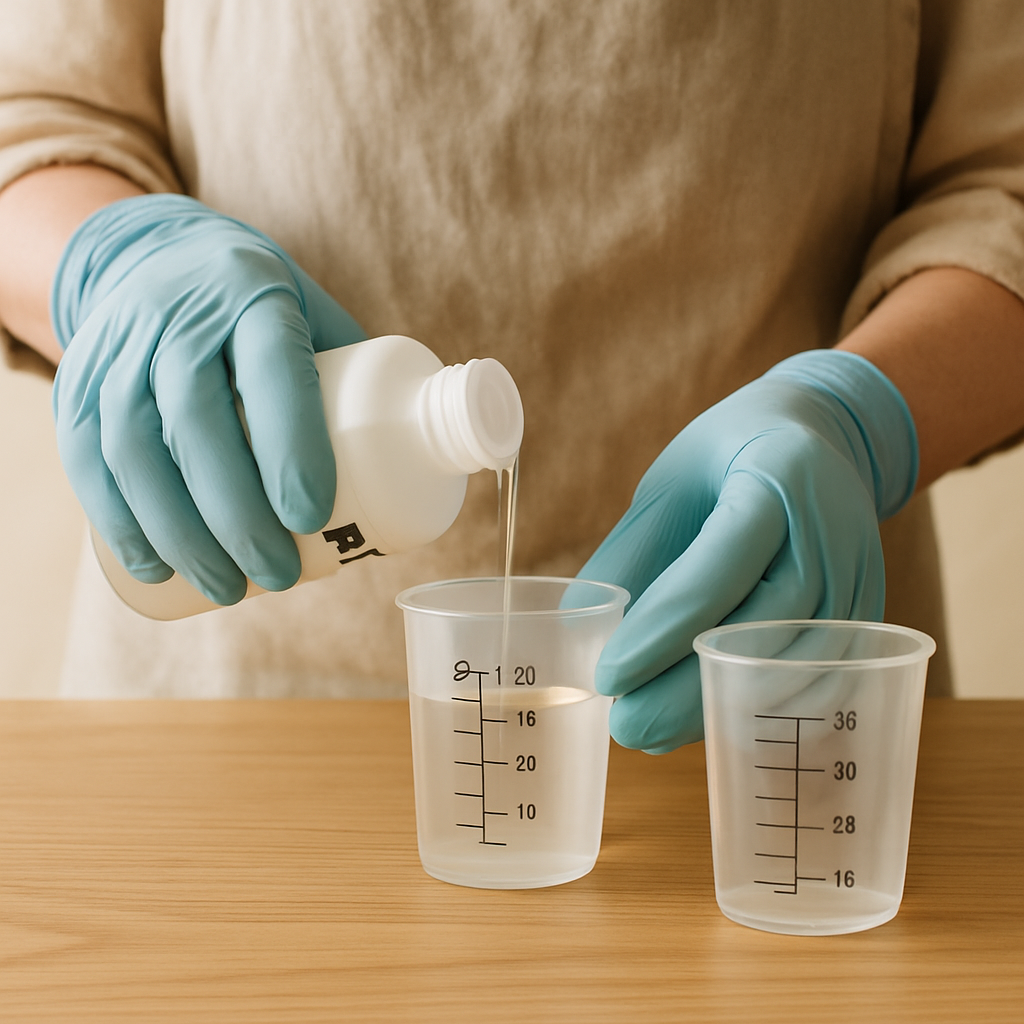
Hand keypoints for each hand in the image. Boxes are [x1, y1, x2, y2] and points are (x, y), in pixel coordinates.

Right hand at [52, 194, 366, 604]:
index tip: (312, 518)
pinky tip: (156, 565)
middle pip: (197, 421)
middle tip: (277, 575)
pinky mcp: (76, 382)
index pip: (271, 369)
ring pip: (134, 447)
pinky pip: (86, 457)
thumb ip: (352, 375)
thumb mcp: (310, 311)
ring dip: (180, 534)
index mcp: (252, 294)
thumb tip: (408, 463)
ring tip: (228, 588)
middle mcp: (177, 314)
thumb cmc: (256, 304)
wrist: (154, 257)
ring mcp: (118, 347)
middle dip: (237, 515)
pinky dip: (118, 521)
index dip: (290, 447)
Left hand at [578, 349, 917, 752]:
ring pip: (792, 668)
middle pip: (760, 632)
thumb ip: (631, 556)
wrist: (823, 436)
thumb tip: (584, 633)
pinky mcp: (867, 615)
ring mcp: (859, 578)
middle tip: (624, 727)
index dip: (660, 631)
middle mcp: (832, 532)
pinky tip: (705, 719)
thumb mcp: (670, 484)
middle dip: (685, 691)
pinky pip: (816, 678)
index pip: (717, 570)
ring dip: (718, 709)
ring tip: (652, 730)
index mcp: (778, 478)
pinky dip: (757, 707)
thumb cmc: (730, 455)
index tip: (608, 677)